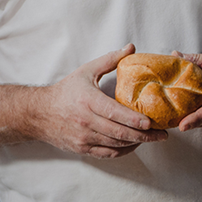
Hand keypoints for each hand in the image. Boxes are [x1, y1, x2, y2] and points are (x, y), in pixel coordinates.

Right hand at [33, 45, 167, 158]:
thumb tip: (131, 48)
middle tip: (162, 134)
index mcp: (88, 101)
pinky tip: (135, 144)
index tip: (151, 122)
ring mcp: (84, 138)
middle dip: (144, 135)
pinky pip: (108, 153)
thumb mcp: (86, 71)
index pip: (115, 113)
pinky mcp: (83, 149)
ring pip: (116, 144)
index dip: (134, 120)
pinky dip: (124, 150)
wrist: (39, 113)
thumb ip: (110, 60)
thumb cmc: (65, 91)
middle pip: (120, 133)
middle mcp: (86, 122)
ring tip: (153, 138)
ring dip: (137, 143)